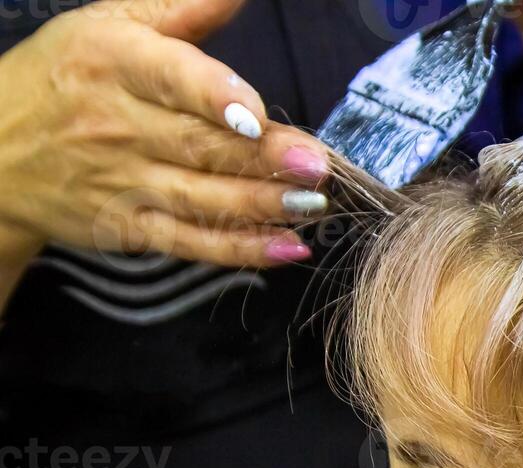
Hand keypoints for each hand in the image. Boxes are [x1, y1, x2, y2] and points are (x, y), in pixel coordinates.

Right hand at [0, 0, 333, 267]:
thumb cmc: (67, 76)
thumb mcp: (110, 25)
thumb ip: (184, 10)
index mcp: (114, 62)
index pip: (169, 79)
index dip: (216, 97)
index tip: (259, 113)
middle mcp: (116, 124)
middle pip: (200, 145)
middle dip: (265, 159)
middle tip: (317, 165)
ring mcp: (122, 181)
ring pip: (202, 198)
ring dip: (263, 205)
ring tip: (314, 203)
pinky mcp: (128, 228)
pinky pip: (192, 243)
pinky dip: (242, 250)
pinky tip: (288, 248)